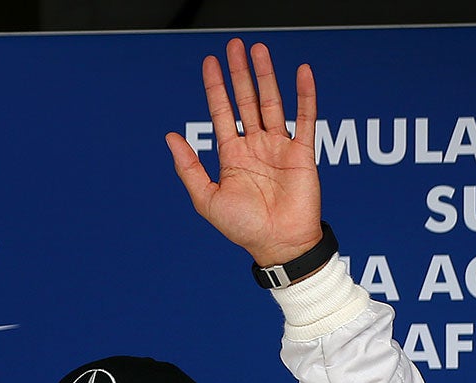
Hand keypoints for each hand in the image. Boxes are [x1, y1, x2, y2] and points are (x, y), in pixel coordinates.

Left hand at [166, 38, 322, 269]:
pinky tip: (300, 71)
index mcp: (231, 156)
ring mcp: (279, 146)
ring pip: (272, 102)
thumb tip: (169, 137)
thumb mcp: (206, 198)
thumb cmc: (242, 227)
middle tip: (234, 46)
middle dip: (239, 73)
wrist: (277, 243)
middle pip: (246, 100)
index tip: (210, 63)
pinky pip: (306, 117)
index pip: (221, 113)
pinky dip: (304, 94)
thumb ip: (188, 167)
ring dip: (266, 75)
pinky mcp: (303, 151)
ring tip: (258, 50)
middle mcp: (255, 146)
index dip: (215, 88)